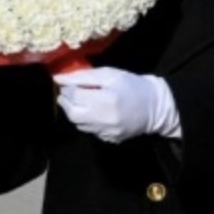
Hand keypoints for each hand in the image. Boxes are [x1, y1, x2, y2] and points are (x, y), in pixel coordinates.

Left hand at [56, 67, 180, 142]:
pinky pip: (90, 131)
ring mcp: (107, 132)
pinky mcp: (109, 139)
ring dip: (75, 112)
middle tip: (70, 94)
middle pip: (72, 113)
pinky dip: (87, 121)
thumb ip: (83, 76)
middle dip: (66, 103)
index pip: (74, 96)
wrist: (155, 106)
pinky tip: (96, 112)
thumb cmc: (132, 85)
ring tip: (84, 102)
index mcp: (106, 99)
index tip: (69, 84)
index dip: (67, 89)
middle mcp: (105, 118)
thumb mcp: (110, 74)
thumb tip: (58, 79)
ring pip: (79, 124)